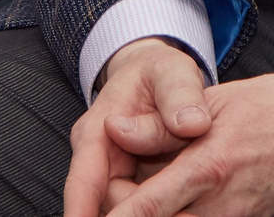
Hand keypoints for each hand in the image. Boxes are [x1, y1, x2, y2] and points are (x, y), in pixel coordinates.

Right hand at [66, 38, 215, 216]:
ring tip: (183, 213)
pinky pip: (138, 202)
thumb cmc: (160, 71)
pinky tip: (180, 211)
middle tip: (177, 215)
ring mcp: (112, 169)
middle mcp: (97, 154)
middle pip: (105, 199)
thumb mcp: (173, 73)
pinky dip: (155, 210)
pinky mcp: (130, 179)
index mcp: (98, 128)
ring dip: (143, 212)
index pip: (84, 176)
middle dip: (129, 214)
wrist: (156, 73)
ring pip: (122, 204)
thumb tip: (192, 124)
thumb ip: (180, 96)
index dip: (81, 207)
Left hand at [99, 70, 273, 216]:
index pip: (146, 207)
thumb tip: (116, 129)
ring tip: (153, 187)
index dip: (115, 216)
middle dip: (129, 215)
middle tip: (119, 187)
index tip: (92, 212)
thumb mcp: (219, 101)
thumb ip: (162, 124)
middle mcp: (221, 205)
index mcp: (208, 167)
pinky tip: (182, 195)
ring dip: (159, 214)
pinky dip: (184, 216)